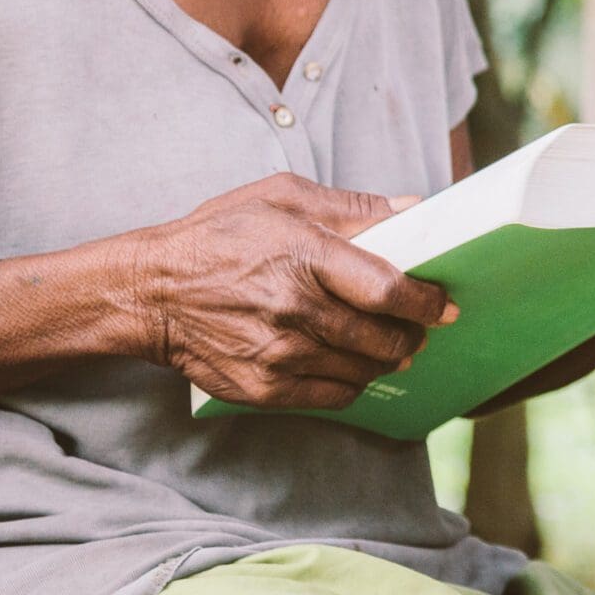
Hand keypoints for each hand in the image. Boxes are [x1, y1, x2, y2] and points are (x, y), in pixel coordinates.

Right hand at [129, 174, 451, 409]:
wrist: (151, 291)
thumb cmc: (218, 236)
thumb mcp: (280, 198)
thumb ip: (350, 207)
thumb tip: (411, 210)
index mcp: (305, 256)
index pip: (388, 289)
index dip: (426, 302)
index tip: (443, 305)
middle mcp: (295, 309)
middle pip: (382, 337)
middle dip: (412, 334)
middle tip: (417, 328)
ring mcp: (279, 354)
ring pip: (363, 369)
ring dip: (384, 360)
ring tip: (387, 346)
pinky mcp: (263, 388)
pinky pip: (332, 396)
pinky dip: (352, 383)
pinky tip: (350, 365)